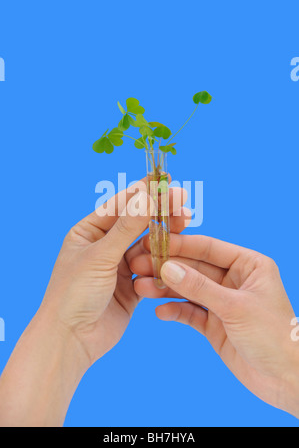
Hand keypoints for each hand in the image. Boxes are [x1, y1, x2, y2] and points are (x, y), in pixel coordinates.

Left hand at [0, 178, 189, 425]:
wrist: (71, 340)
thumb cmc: (73, 294)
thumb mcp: (100, 256)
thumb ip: (126, 227)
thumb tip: (146, 194)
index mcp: (89, 232)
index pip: (120, 206)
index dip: (143, 192)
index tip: (165, 180)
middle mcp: (104, 246)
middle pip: (137, 223)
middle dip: (159, 211)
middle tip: (183, 200)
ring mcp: (118, 266)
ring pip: (147, 245)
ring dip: (165, 235)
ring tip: (186, 221)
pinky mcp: (132, 286)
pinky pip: (152, 268)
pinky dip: (164, 261)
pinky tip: (178, 251)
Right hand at [130, 234, 298, 417]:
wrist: (286, 380)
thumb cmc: (275, 336)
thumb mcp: (235, 307)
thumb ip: (200, 288)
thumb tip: (167, 268)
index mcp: (248, 264)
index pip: (208, 248)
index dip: (180, 245)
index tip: (153, 243)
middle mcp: (234, 279)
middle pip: (194, 268)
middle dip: (167, 267)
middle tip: (139, 265)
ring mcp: (223, 302)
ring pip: (188, 290)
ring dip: (166, 289)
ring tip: (141, 288)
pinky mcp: (215, 324)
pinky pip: (190, 312)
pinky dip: (175, 311)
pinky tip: (161, 312)